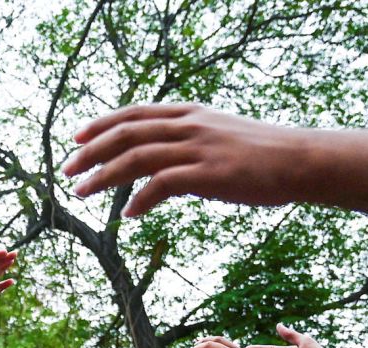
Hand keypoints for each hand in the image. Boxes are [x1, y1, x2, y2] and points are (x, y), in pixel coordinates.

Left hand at [63, 103, 310, 213]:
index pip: (134, 113)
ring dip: (103, 176)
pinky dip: (140, 199)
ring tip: (82, 192)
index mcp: (189, 113)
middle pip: (126, 133)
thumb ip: (189, 141)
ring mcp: (198, 148)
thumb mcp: (219, 135)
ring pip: (136, 157)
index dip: (101, 124)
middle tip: (67, 171)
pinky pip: (162, 184)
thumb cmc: (261, 154)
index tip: (76, 137)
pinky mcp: (209, 174)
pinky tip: (127, 214)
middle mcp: (189, 125)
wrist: (300, 160)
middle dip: (90, 151)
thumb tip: (161, 162)